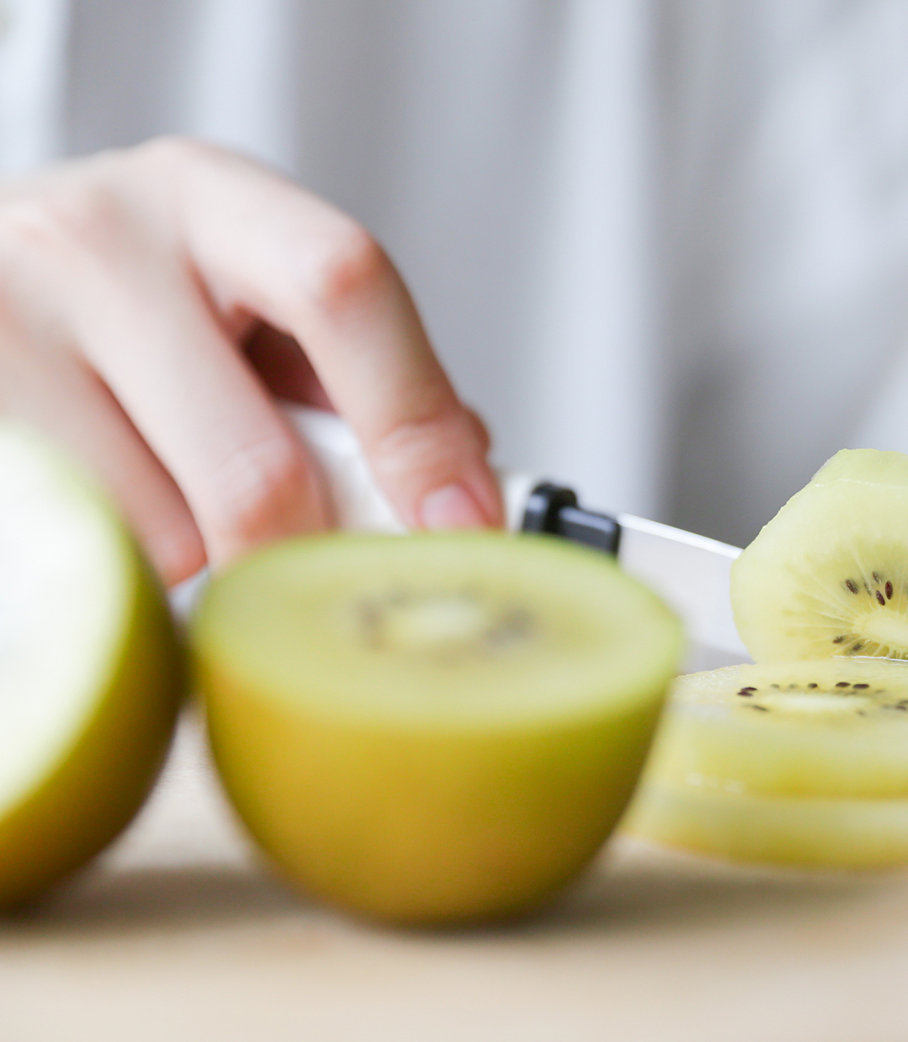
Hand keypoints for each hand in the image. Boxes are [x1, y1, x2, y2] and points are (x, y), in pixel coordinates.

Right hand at [0, 138, 500, 584]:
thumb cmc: (134, 303)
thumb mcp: (244, 297)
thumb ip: (356, 376)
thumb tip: (462, 491)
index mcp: (211, 197)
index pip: (343, 287)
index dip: (416, 421)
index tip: (464, 521)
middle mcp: (99, 238)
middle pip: (257, 467)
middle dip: (311, 551)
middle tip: (321, 581)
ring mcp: (8, 321)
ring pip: (171, 534)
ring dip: (206, 554)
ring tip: (168, 486)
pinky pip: (91, 547)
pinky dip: (128, 558)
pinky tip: (113, 495)